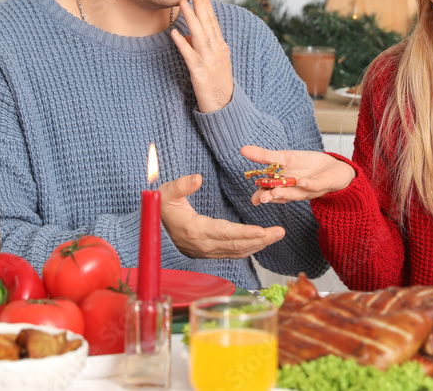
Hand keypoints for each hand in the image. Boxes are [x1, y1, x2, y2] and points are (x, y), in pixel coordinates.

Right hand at [159, 174, 284, 258]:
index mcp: (195, 230)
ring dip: (259, 245)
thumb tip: (197, 178)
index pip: (224, 233)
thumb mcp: (166, 192)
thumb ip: (181, 185)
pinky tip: (261, 242)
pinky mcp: (210, 252)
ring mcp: (207, 251)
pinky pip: (233, 253)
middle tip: (280, 232)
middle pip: (236, 245)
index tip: (262, 230)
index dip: (244, 233)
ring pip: (237, 251)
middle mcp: (203, 245)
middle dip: (261, 240)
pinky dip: (249, 249)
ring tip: (277, 235)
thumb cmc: (161, 208)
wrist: (152, 229)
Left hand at [170, 0, 233, 112]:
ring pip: (200, 36)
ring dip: (191, 18)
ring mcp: (210, 62)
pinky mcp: (201, 74)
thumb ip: (200, 47)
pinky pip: (190, 57)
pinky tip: (175, 33)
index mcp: (220, 47)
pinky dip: (183, 44)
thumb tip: (186, 36)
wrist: (225, 107)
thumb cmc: (217, 84)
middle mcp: (217, 51)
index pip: (213, 21)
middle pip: (208, 23)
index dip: (206, 4)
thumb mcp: (212, 62)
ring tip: (183, 3)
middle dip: (201, 3)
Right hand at [240, 145, 355, 204]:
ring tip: (276, 192)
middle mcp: (295, 189)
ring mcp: (309, 188)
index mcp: (284, 185)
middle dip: (272, 196)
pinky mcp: (323, 183)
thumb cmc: (307, 165)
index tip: (254, 199)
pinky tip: (302, 182)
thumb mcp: (284, 157)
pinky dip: (309, 184)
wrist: (334, 168)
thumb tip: (242, 150)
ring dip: (286, 193)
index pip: (270, 192)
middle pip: (282, 195)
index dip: (262, 196)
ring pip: (296, 193)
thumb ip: (264, 156)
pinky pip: (315, 185)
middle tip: (263, 198)